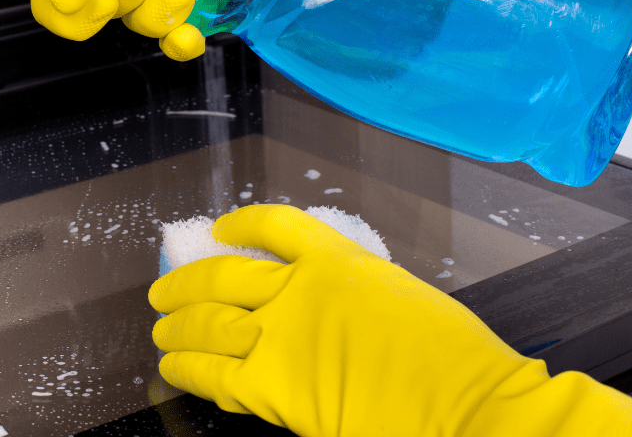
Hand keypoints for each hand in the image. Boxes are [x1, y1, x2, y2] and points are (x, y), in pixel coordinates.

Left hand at [149, 205, 631, 436]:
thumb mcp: (403, 299)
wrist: (470, 406)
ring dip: (177, 324)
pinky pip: (214, 372)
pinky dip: (188, 367)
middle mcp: (301, 290)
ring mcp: (284, 336)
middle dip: (185, 284)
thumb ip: (355, 297)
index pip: (274, 226)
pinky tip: (176, 363)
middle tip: (164, 291)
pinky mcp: (276, 386)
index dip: (238, 225)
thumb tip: (330, 315)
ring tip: (161, 331)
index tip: (221, 229)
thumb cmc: (457, 362)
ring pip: (208, 318)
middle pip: (221, 274)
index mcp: (339, 261)